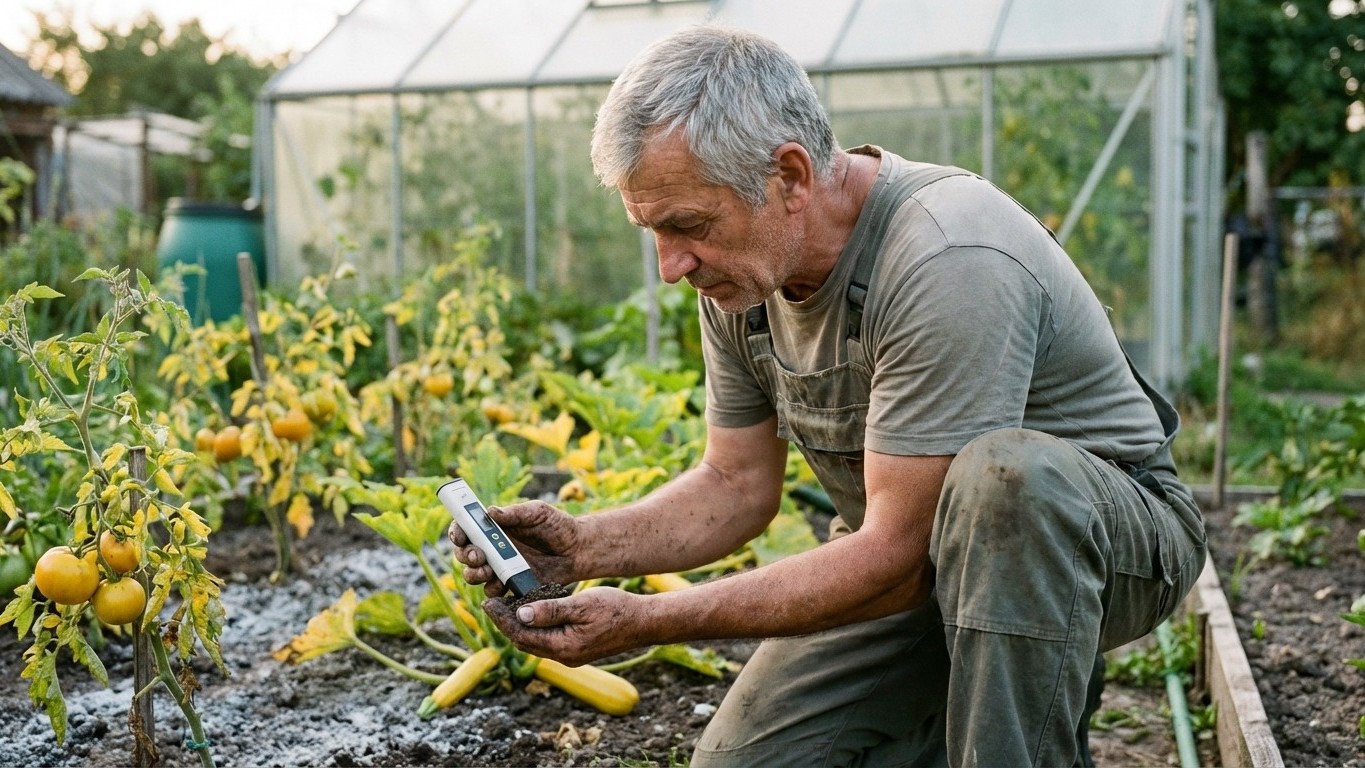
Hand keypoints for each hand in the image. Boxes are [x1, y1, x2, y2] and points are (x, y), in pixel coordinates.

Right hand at [448, 499, 579, 596]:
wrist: (578, 550)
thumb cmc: (558, 526)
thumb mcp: (539, 512)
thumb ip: (516, 513)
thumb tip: (490, 512)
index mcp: (495, 528)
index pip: (467, 529)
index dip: (457, 532)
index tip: (459, 536)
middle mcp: (493, 548)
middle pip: (465, 554)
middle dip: (465, 555)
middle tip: (478, 555)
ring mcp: (501, 567)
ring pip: (475, 575)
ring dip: (474, 574)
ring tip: (487, 570)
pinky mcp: (512, 584)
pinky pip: (494, 591)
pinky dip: (493, 590)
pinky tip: (502, 586)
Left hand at [483, 586, 649, 665]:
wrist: (644, 623)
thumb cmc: (616, 610)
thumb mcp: (582, 605)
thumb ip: (551, 610)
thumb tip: (520, 614)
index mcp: (562, 647)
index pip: (521, 635)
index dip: (501, 619)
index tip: (488, 602)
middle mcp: (563, 657)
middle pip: (524, 642)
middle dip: (506, 623)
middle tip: (492, 601)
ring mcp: (571, 656)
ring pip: (535, 642)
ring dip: (520, 626)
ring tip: (507, 605)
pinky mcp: (577, 650)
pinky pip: (548, 641)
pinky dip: (536, 628)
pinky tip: (533, 612)